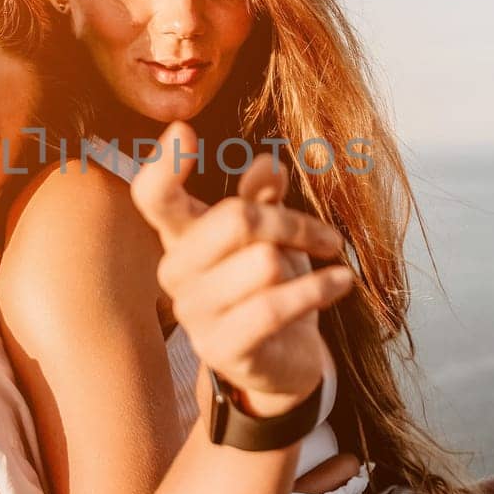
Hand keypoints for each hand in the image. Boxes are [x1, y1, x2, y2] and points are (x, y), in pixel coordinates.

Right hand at [131, 121, 355, 416]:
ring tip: (325, 268)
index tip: (185, 131)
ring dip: (307, 262)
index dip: (163, 164)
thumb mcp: (270, 236)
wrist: (283, 361)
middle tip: (323, 235)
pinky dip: (318, 289)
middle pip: (236, 220)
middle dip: (291, 223)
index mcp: (180, 237)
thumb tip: (267, 164)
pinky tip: (340, 282)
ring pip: (264, 262)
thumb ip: (262, 198)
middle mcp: (176, 273)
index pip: (152, 197)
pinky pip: (276, 305)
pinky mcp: (221, 349)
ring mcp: (195, 314)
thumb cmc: (272, 286)